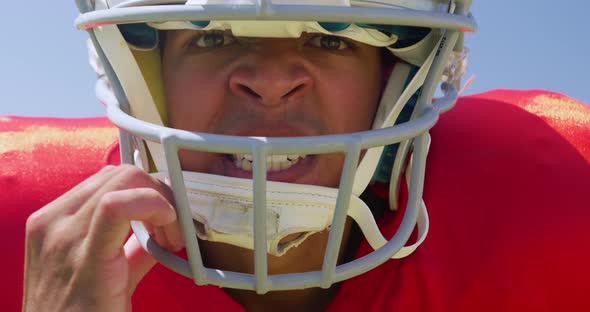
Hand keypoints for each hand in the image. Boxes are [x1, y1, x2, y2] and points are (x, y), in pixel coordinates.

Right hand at [23, 165, 183, 311]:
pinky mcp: (83, 256)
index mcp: (54, 220)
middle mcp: (53, 221)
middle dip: (158, 194)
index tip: (165, 221)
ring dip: (161, 202)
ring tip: (171, 238)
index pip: (108, 180)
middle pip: (121, 174)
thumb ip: (128, 249)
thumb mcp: (100, 272)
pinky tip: (167, 228)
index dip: (145, 191)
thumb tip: (157, 235)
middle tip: (172, 231)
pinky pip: (118, 206)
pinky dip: (152, 205)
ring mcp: (62, 235)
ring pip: (124, 180)